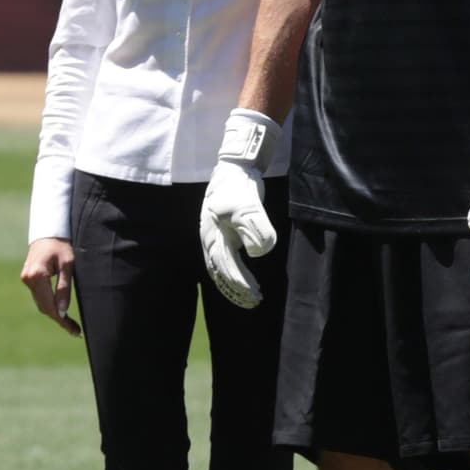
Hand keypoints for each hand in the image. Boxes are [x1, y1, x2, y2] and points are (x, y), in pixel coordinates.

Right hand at [20, 238, 80, 335]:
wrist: (48, 232)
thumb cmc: (62, 246)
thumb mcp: (68, 266)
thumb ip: (64, 288)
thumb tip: (62, 311)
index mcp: (37, 276)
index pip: (50, 305)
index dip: (62, 320)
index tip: (74, 331)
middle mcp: (28, 279)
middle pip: (44, 307)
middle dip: (60, 320)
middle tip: (76, 332)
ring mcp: (26, 279)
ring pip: (41, 303)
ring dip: (54, 314)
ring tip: (71, 325)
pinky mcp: (28, 278)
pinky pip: (39, 296)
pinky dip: (49, 305)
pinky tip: (60, 311)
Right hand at [200, 108, 281, 308]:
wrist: (235, 168)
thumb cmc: (238, 186)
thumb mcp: (248, 205)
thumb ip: (254, 227)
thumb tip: (258, 252)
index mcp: (212, 234)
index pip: (224, 266)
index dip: (238, 282)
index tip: (253, 293)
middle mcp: (211, 239)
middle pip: (220, 272)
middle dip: (236, 289)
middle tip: (255, 301)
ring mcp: (216, 237)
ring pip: (221, 269)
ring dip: (234, 285)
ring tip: (253, 296)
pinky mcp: (224, 234)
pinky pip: (226, 260)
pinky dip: (235, 273)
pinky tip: (247, 279)